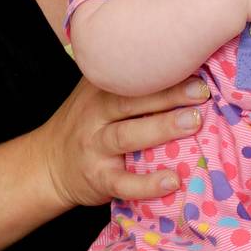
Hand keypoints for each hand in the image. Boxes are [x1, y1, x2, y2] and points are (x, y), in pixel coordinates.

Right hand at [39, 76, 208, 208]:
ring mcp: (94, 147)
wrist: (48, 164)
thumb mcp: (97, 95)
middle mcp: (94, 114)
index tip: (194, 66)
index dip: (162, 70)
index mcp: (99, 90)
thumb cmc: (87, 124)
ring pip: (126, 136)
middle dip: (167, 95)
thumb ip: (128, 83)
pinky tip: (173, 180)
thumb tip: (184, 66)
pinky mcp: (97, 178)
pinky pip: (123, 182)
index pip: (131, 76)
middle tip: (201, 92)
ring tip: (192, 123)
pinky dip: (147, 184)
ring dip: (161, 129)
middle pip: (130, 101)